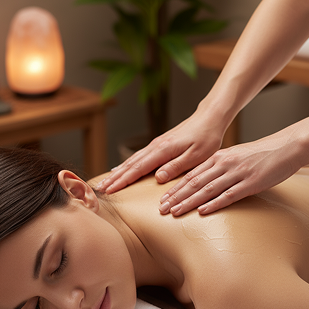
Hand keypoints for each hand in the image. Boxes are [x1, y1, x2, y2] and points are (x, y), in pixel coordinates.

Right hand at [96, 109, 227, 193]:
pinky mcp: (161, 143)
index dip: (122, 180)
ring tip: (106, 182)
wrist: (210, 118)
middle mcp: (157, 145)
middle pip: (131, 164)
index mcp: (164, 149)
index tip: (108, 191)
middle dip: (114, 178)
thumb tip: (158, 177)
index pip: (138, 168)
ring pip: (133, 159)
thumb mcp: (197, 156)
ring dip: (119, 171)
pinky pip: (140, 156)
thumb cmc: (207, 137)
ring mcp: (157, 143)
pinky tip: (123, 168)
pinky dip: (128, 164)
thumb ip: (177, 166)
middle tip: (98, 190)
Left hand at [158, 131, 301, 215]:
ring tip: (175, 212)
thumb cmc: (262, 154)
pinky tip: (203, 211)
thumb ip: (221, 167)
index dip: (176, 188)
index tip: (162, 200)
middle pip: (195, 182)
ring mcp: (238, 173)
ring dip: (189, 202)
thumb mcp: (237, 156)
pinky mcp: (251, 183)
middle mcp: (225, 163)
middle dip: (176, 197)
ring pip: (208, 189)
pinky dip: (214, 204)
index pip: (193, 174)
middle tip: (161, 209)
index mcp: (220, 156)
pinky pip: (229, 195)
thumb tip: (204, 181)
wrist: (286, 147)